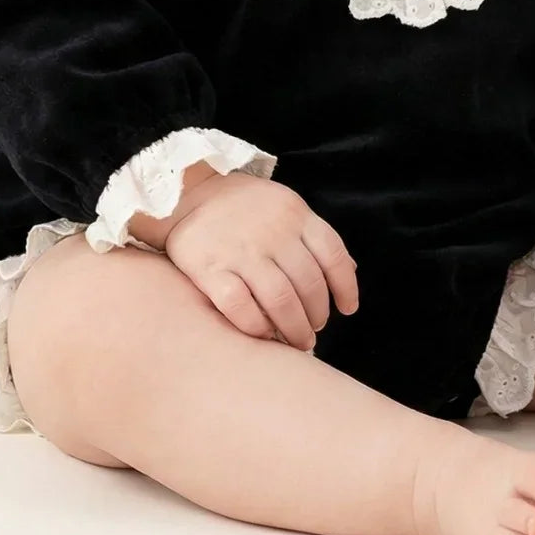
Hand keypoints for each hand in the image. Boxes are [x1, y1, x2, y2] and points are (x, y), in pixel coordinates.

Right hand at [159, 172, 359, 351]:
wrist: (184, 193)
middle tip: (314, 330)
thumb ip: (313, 237)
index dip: (345, 287)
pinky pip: (241, 308)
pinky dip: (257, 327)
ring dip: (294, 328)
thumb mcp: (285, 206)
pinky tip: (264, 334)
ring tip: (297, 341)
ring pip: (281, 301)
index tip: (347, 309)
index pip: (333, 255)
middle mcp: (272, 231)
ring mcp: (241, 250)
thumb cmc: (243, 206)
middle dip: (317, 315)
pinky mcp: (210, 268)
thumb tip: (349, 273)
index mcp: (295, 213)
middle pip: (309, 284)